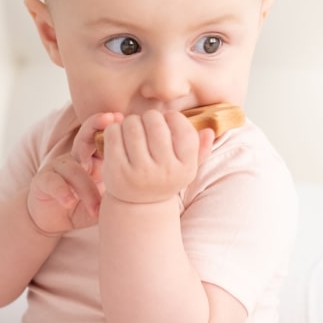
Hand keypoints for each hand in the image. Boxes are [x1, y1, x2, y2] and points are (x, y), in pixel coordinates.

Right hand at [26, 112, 121, 234]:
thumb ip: (119, 188)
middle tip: (110, 119)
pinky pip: (53, 182)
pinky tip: (69, 202)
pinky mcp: (43, 181)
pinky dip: (62, 192)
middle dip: (96, 126)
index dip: (113, 129)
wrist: (52, 218)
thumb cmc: (82, 206)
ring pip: (72, 167)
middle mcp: (76, 158)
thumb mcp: (104, 197)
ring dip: (86, 188)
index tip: (124, 118)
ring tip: (97, 206)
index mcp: (94, 159)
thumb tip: (148, 187)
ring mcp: (58, 167)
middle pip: (85, 137)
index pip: (104, 139)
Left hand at [100, 110, 214, 203]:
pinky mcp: (116, 170)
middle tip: (146, 123)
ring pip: (132, 125)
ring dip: (131, 122)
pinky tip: (119, 135)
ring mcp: (139, 172)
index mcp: (185, 168)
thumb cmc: (164, 178)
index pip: (183, 129)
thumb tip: (209, 131)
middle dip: (150, 118)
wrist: (138, 205)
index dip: (174, 118)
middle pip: (156, 123)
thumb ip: (200, 150)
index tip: (167, 121)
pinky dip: (114, 129)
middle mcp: (164, 171)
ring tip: (133, 129)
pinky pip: (113, 134)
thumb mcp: (185, 168)